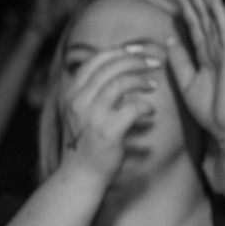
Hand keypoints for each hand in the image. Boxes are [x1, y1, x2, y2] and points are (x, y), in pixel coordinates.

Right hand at [54, 42, 163, 180]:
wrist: (80, 174)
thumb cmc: (85, 140)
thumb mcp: (80, 111)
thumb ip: (93, 91)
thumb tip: (118, 69)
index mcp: (71, 92)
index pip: (95, 60)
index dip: (119, 51)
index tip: (137, 53)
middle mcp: (78, 101)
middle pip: (109, 67)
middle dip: (135, 60)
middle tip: (153, 63)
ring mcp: (91, 116)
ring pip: (119, 83)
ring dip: (141, 80)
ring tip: (153, 85)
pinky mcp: (107, 132)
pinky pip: (132, 109)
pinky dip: (145, 106)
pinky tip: (150, 110)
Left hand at [164, 0, 224, 144]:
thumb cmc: (212, 109)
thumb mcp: (186, 82)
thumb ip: (179, 61)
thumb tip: (170, 40)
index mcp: (205, 53)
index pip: (192, 22)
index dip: (184, 3)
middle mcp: (215, 46)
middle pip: (201, 12)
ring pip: (211, 14)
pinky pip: (223, 26)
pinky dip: (217, 9)